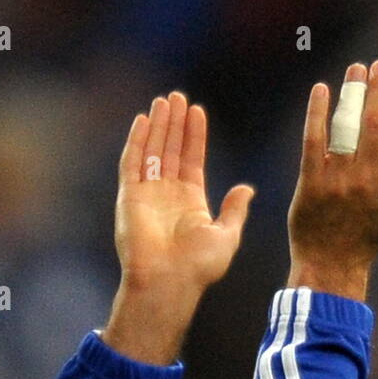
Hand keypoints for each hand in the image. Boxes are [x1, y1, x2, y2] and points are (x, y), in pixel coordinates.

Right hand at [114, 93, 255, 292]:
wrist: (169, 281)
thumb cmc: (199, 266)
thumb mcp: (227, 236)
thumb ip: (235, 211)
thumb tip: (247, 189)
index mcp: (190, 201)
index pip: (192, 159)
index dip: (195, 136)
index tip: (197, 111)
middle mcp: (167, 195)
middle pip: (171, 150)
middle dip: (175, 124)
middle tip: (178, 96)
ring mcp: (147, 194)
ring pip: (153, 151)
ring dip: (158, 126)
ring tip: (164, 101)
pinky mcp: (130, 197)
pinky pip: (132, 163)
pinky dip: (137, 141)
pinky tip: (144, 120)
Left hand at [287, 60, 377, 298]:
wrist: (332, 264)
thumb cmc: (373, 234)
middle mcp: (367, 183)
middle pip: (375, 125)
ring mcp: (337, 183)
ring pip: (345, 129)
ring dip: (352, 93)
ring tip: (355, 69)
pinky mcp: (310, 185)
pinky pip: (313, 142)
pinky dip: (317, 114)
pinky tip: (322, 89)